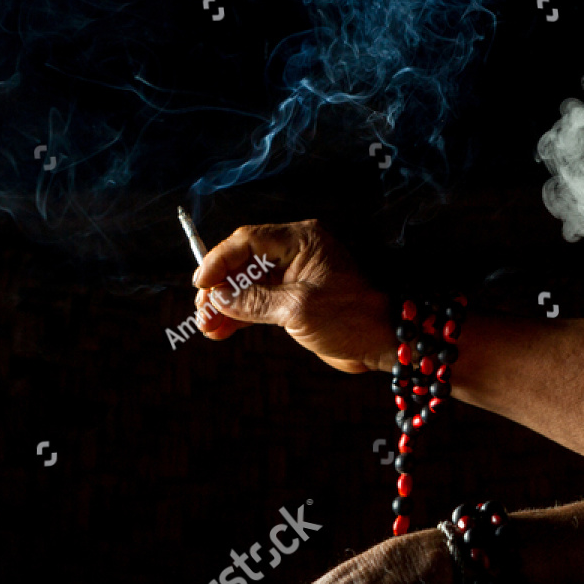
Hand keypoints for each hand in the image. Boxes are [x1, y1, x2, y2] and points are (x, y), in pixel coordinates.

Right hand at [192, 219, 394, 373]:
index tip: (202, 283)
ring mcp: (294, 276)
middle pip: (244, 262)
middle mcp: (296, 252)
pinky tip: (221, 330)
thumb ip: (255, 301)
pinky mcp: (293, 299)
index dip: (220, 260)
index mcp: (302, 240)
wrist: (381, 343)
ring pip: (247, 284)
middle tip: (202, 311)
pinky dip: (239, 315)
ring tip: (206, 326)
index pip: (249, 240)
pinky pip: (258, 301)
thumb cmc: (351, 318)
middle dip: (220, 287)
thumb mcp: (299, 309)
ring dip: (226, 304)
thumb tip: (218, 298)